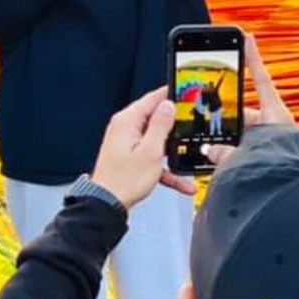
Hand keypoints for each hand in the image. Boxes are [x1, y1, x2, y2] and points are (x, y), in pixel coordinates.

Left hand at [91, 86, 195, 210]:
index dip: (170, 95)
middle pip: (155, 119)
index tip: (184, 94)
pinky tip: (179, 180)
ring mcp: (126, 143)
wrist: (107, 204)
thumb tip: (167, 106)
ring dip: (171, 151)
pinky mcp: (129, 158)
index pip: (152, 99)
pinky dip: (164, 167)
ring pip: (156, 140)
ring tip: (186, 156)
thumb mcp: (150, 150)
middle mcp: (125, 129)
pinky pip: (151, 157)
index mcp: (127, 121)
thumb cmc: (123, 180)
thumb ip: (161, 125)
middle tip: (191, 125)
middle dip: (174, 124)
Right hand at [205, 35, 292, 169]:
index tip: (247, 38)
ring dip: (230, 145)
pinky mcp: (272, 158)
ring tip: (213, 153)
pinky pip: (249, 153)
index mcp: (275, 113)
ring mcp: (274, 142)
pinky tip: (222, 167)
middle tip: (209, 122)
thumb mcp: (247, 153)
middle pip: (244, 113)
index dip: (252, 57)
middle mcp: (275, 125)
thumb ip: (224, 151)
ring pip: (245, 137)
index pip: (260, 78)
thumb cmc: (284, 168)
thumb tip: (210, 151)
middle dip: (227, 121)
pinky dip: (236, 158)